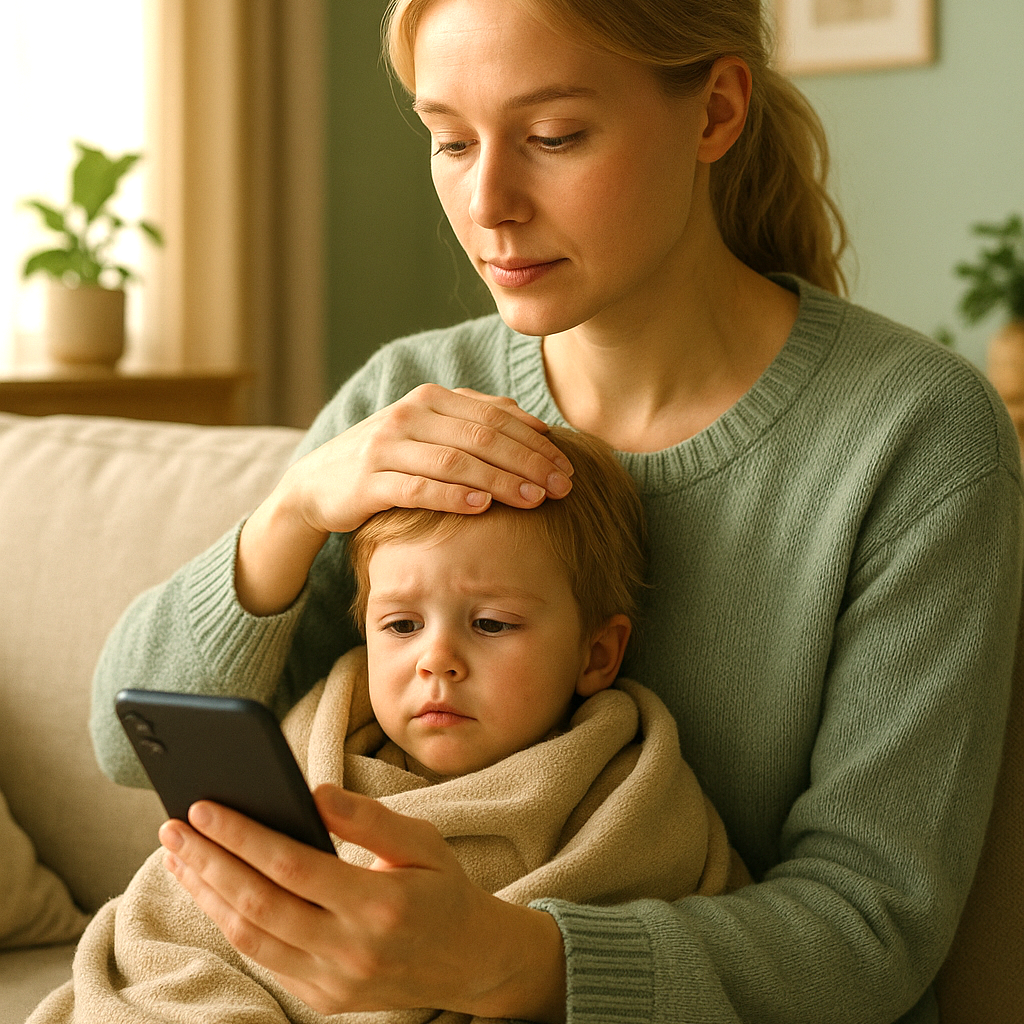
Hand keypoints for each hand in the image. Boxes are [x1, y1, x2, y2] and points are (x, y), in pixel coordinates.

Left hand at [159, 784, 566, 1020]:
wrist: (471, 961)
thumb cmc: (444, 889)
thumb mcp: (422, 841)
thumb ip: (367, 818)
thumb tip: (311, 792)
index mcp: (380, 904)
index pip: (291, 866)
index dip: (242, 836)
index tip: (204, 807)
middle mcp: (352, 950)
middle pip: (257, 905)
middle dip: (207, 863)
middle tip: (173, 827)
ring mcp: (334, 982)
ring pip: (250, 938)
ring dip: (207, 895)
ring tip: (180, 857)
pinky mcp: (323, 999)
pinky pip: (264, 958)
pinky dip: (231, 922)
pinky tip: (214, 891)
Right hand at [236, 386, 573, 613]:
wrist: (317, 484)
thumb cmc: (388, 460)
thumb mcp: (431, 433)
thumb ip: (476, 422)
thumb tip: (534, 423)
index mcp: (432, 398)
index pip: (496, 416)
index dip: (536, 442)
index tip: (567, 466)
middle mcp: (410, 415)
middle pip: (483, 436)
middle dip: (528, 462)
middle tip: (562, 487)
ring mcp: (386, 446)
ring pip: (455, 460)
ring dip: (501, 480)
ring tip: (534, 500)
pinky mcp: (368, 480)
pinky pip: (417, 488)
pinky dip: (453, 495)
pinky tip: (482, 506)